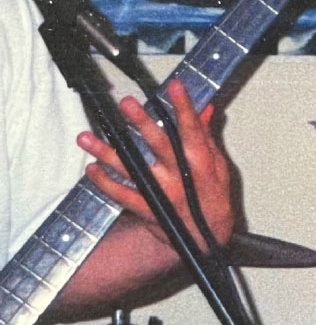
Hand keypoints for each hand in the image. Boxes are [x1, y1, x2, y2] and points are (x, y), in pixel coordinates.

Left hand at [78, 80, 234, 251]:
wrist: (207, 237)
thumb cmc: (213, 198)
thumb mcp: (218, 165)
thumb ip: (207, 136)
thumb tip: (205, 110)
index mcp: (200, 162)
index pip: (192, 130)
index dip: (183, 107)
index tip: (174, 87)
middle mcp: (181, 175)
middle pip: (159, 145)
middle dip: (142, 123)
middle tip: (127, 104)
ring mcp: (163, 193)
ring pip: (132, 169)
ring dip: (106, 153)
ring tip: (88, 138)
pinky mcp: (149, 209)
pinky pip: (122, 195)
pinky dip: (104, 182)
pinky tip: (91, 168)